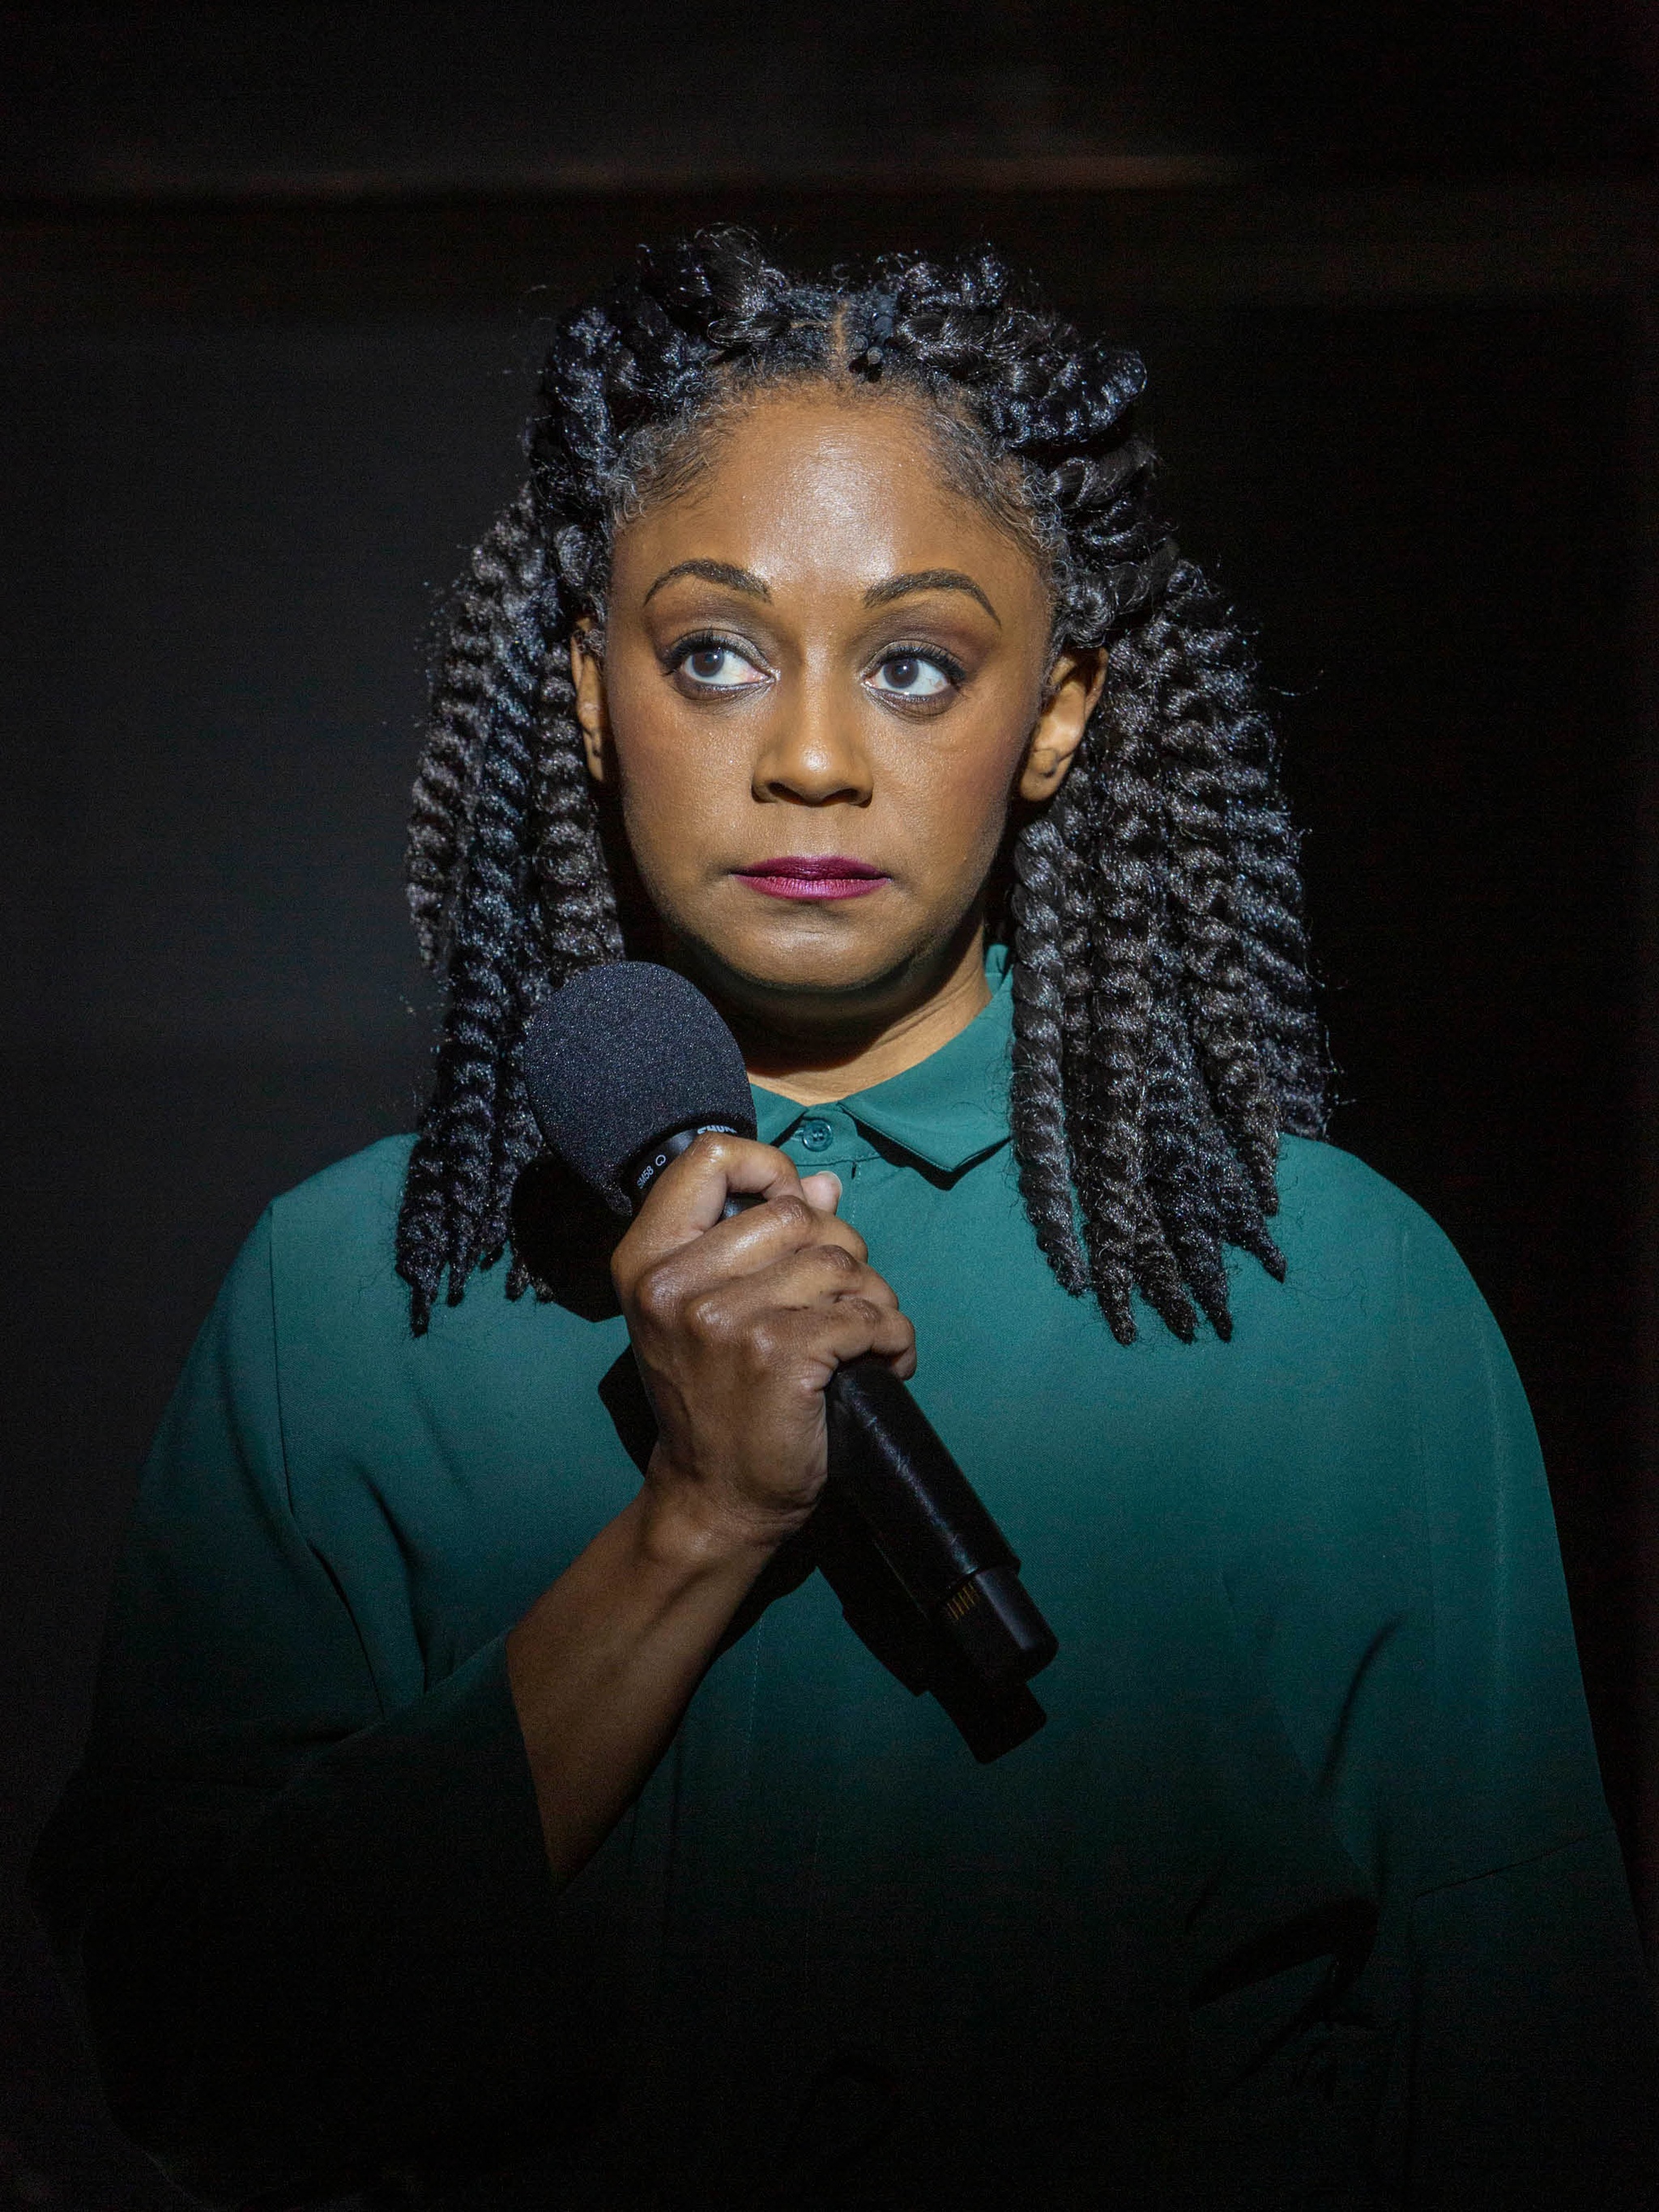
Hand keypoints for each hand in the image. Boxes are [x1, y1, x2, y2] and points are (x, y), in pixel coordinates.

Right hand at [610, 1132, 915, 1557]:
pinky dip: (891, 1337)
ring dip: (873, 1297)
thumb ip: (759, 1240)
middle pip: (796, 1213)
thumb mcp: (709, 1310)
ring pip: (840, 1263)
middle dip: (841, 1250)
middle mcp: (677, 1284)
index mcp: (648, 1259)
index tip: (795, 1210)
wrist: (713, 1496)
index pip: (708, 1159)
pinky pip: (864, 1316)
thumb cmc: (713, 1398)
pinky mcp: (778, 1355)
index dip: (768, 1169)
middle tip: (845, 1297)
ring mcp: (725, 1320)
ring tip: (866, 1334)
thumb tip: (824, 1185)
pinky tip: (884, 1360)